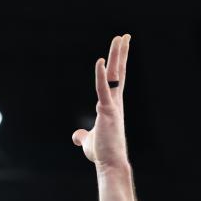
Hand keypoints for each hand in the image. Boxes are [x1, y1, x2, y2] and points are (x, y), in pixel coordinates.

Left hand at [72, 34, 129, 166]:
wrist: (110, 164)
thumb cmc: (102, 154)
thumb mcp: (89, 142)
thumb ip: (83, 136)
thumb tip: (76, 136)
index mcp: (112, 106)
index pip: (116, 80)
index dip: (118, 63)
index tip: (121, 48)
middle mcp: (116, 102)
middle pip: (119, 72)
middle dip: (121, 53)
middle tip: (124, 36)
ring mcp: (113, 105)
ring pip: (115, 76)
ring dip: (117, 56)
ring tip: (120, 38)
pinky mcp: (107, 111)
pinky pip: (103, 89)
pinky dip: (100, 75)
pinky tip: (100, 61)